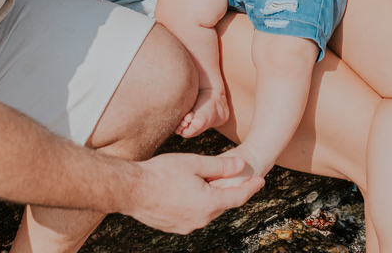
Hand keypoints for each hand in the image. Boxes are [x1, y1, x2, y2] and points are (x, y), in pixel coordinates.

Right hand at [123, 154, 263, 233]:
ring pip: (206, 210)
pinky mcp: (173, 227)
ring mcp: (185, 226)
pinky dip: (196, 203)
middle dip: (228, 191)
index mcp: (209, 204)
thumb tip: (241, 165)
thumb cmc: (162, 173)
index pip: (237, 197)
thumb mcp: (195, 163)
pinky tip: (189, 191)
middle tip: (233, 177)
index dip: (250, 188)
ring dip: (210, 197)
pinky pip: (192, 215)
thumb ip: (221, 166)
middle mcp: (200, 220)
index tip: (261, 181)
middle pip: (221, 204)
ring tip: (208, 182)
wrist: (131, 190)